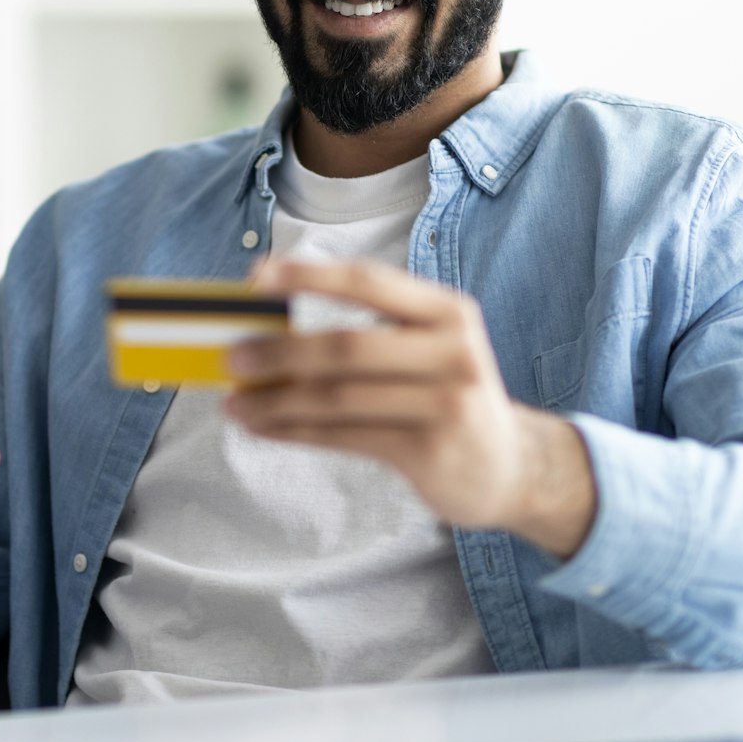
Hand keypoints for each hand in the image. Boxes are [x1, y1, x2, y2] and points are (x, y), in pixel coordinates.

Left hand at [224, 259, 596, 557]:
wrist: (509, 465)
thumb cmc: (446, 396)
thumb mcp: (429, 349)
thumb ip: (370, 332)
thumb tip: (270, 329)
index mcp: (447, 311)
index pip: (369, 282)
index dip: (308, 276)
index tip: (256, 280)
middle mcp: (452, 351)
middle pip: (347, 346)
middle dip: (281, 350)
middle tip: (232, 356)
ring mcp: (445, 403)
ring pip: (339, 398)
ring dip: (277, 400)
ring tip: (237, 402)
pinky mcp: (430, 450)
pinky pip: (345, 436)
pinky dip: (295, 431)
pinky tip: (263, 427)